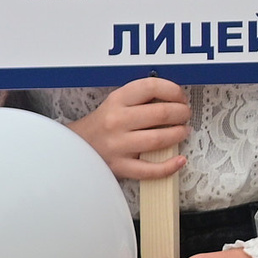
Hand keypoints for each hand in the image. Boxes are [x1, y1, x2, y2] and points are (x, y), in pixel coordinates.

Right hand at [67, 77, 189, 180]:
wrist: (72, 148)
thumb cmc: (101, 125)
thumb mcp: (116, 103)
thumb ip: (140, 99)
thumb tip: (174, 98)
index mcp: (117, 101)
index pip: (151, 87)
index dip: (174, 91)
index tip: (181, 97)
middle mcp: (117, 121)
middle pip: (161, 113)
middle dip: (182, 113)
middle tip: (185, 115)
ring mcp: (118, 145)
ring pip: (158, 139)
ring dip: (178, 134)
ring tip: (183, 132)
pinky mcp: (119, 167)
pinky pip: (149, 169)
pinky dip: (168, 166)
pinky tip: (179, 160)